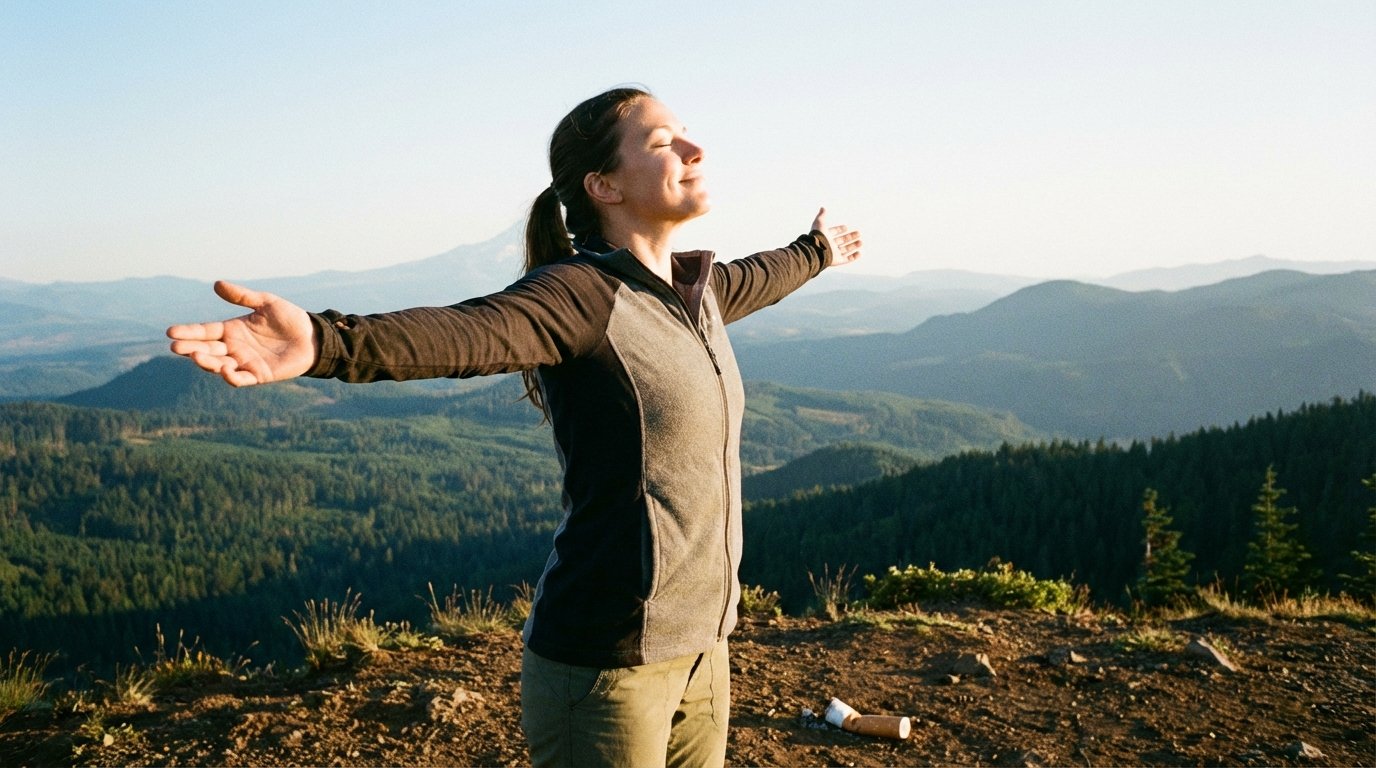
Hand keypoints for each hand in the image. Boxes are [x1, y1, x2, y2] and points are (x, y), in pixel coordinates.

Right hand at [166, 280, 315, 386]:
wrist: (313, 336)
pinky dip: (231, 376)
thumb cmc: (289, 318)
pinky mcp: (258, 375)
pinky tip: (224, 369)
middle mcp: (234, 347)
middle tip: (175, 347)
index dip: (189, 332)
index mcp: (232, 329)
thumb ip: (243, 296)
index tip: (171, 332)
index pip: (205, 331)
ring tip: (195, 355)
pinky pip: (240, 379)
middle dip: (190, 348)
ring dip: (206, 362)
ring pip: (219, 365)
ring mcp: (244, 362)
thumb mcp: (266, 303)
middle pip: (207, 349)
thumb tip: (217, 284)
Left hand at [812, 207, 861, 266]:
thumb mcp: (820, 222)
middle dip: (850, 237)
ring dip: (853, 246)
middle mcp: (830, 245)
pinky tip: (860, 253)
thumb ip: (822, 215)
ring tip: (861, 242)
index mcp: (825, 236)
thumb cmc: (818, 236)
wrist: (816, 250)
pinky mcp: (837, 260)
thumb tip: (822, 207)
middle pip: (841, 241)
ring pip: (845, 249)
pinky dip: (854, 257)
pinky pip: (847, 259)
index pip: (833, 232)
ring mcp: (833, 253)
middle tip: (858, 233)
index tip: (846, 227)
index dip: (839, 229)